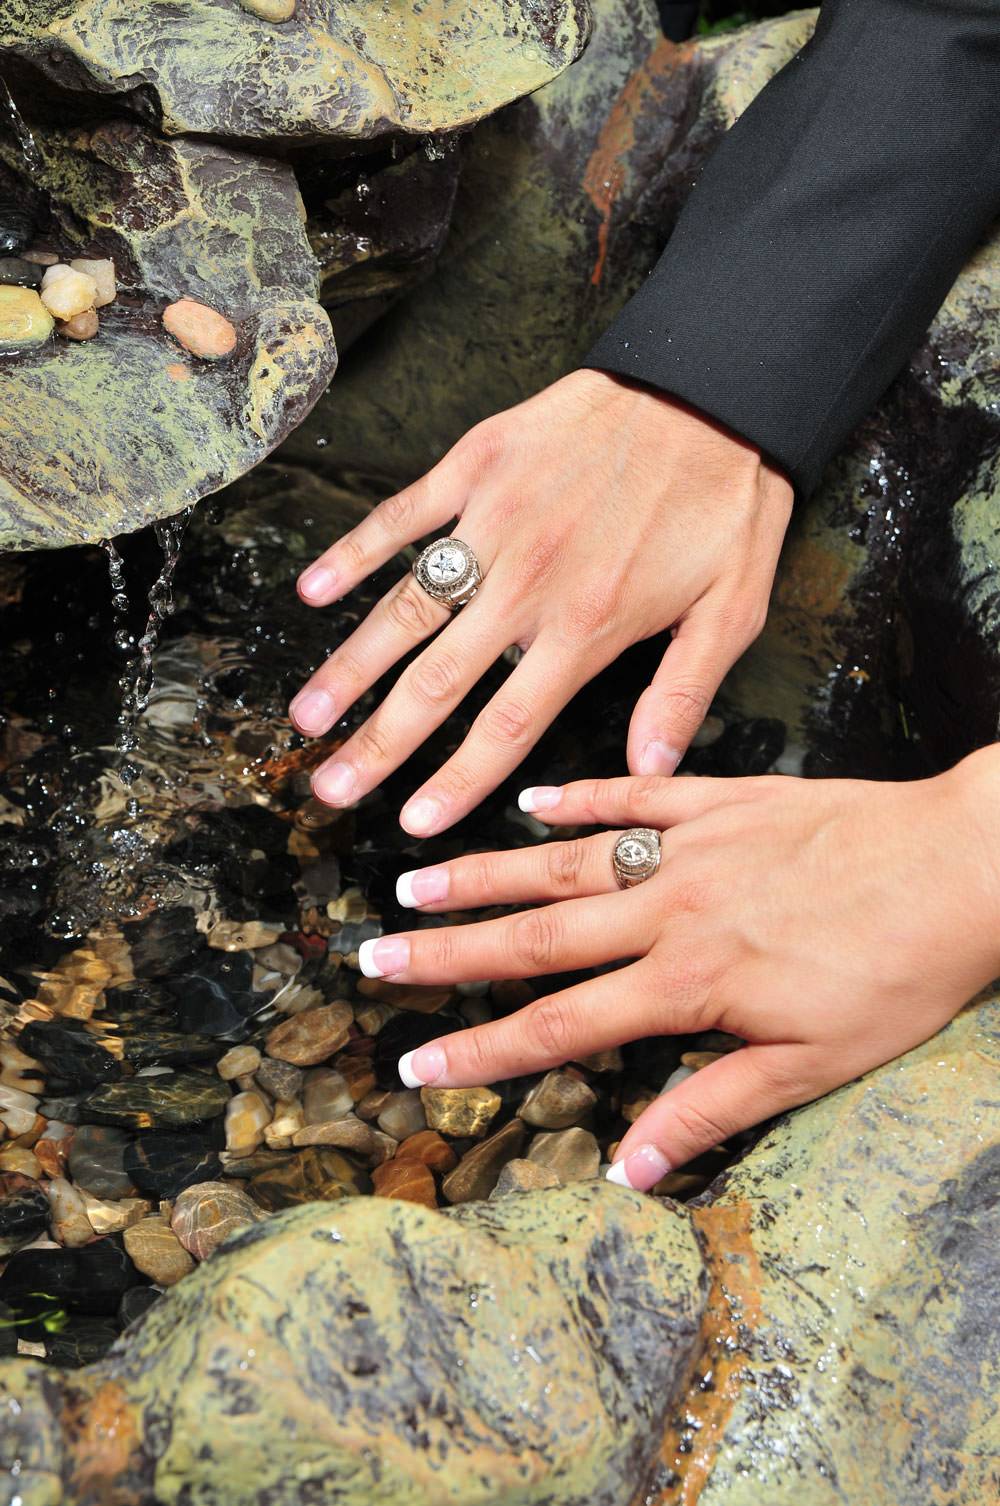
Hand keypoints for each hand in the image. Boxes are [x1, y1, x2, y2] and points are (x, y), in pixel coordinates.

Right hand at [290, 369, 791, 834]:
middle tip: (329, 789)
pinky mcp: (479, 464)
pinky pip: (404, 514)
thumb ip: (683, 693)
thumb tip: (647, 770)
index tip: (411, 823)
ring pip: (407, 608)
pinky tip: (312, 590)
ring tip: (307, 717)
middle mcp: (528, 583)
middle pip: (437, 683)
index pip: (506, 726)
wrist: (713, 387)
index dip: (455, 781)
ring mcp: (495, 521)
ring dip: (350, 667)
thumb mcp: (731, 608)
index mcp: (587, 627)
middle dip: (378, 745)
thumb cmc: (726, 501)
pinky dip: (356, 551)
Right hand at [355, 750, 999, 1185]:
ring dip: (488, 874)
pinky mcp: (721, 797)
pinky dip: (577, 796)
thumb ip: (712, 1108)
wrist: (964, 864)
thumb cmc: (899, 972)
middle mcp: (670, 908)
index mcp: (688, 982)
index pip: (560, 1025)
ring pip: (566, 861)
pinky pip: (632, 791)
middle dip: (449, 952)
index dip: (482, 1052)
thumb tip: (629, 1170)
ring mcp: (690, 843)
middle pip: (538, 937)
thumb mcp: (815, 1063)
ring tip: (415, 876)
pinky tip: (528, 802)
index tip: (416, 1063)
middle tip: (375, 956)